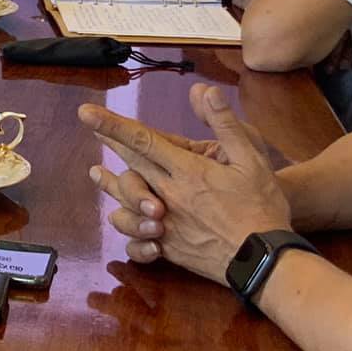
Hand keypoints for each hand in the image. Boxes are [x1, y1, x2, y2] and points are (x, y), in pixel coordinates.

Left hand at [79, 84, 292, 284]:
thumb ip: (225, 124)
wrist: (265, 260)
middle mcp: (169, 195)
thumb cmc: (262, 206)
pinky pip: (137, 239)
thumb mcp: (251, 159)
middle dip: (109, 143)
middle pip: (131, 166)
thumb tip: (205, 90)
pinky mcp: (170, 247)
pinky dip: (127, 229)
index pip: (142, 140)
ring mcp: (166, 224)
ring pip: (126, 203)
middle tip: (91, 126)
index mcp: (187, 171)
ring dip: (110, 186)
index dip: (112, 124)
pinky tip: (121, 219)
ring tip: (97, 174)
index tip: (86, 112)